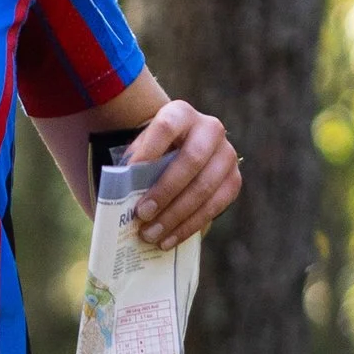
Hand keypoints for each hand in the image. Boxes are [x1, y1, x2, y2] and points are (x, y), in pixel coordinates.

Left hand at [123, 98, 239, 248]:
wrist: (181, 153)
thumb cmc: (152, 153)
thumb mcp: (141, 150)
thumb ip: (132, 166)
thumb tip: (119, 200)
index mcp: (181, 114)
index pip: (166, 127)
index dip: (149, 150)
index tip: (129, 173)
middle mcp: (210, 129)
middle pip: (190, 161)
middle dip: (165, 191)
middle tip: (142, 214)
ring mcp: (227, 154)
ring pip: (204, 187)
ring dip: (176, 215)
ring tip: (151, 235)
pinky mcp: (234, 179)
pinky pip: (216, 206)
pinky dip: (190, 225)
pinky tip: (169, 239)